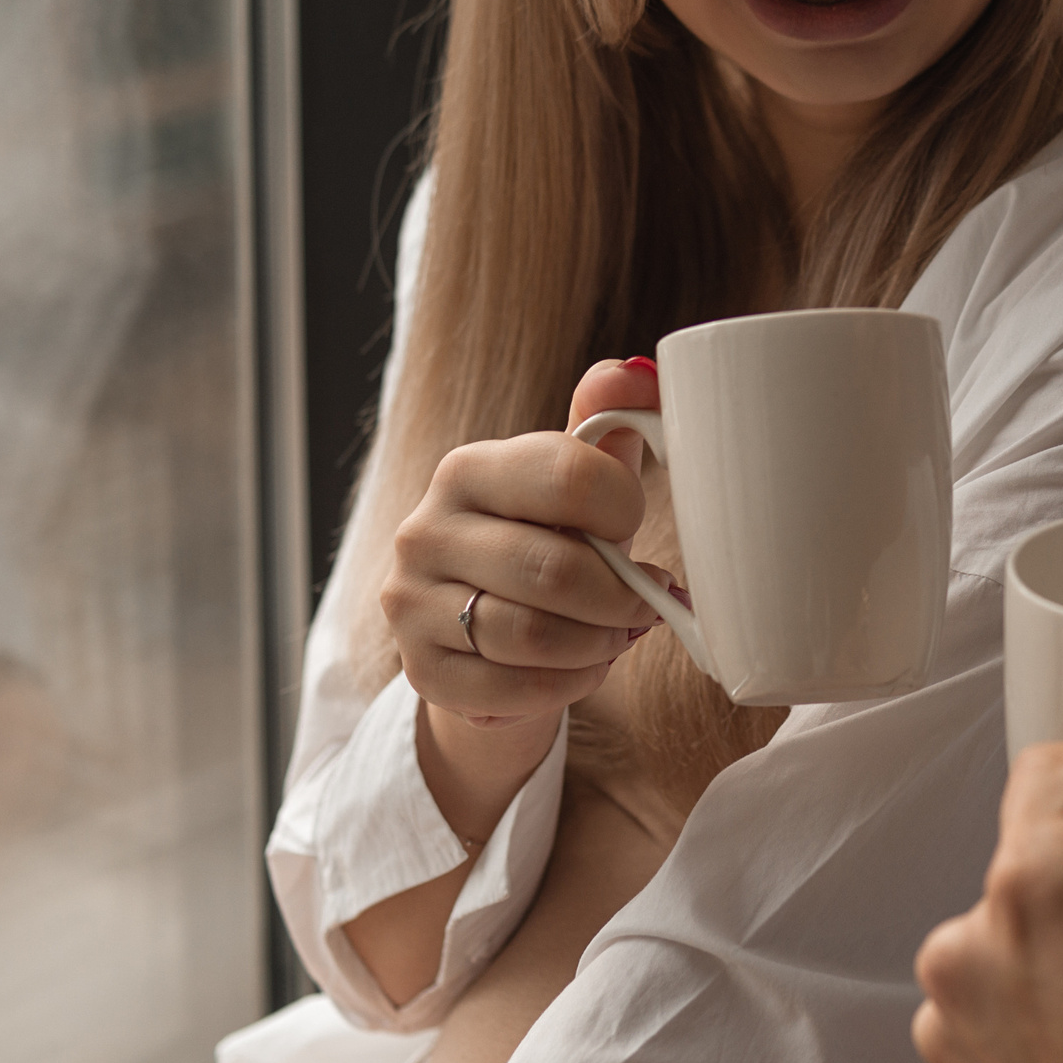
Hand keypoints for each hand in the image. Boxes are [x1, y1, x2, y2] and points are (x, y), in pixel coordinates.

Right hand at [384, 358, 671, 738]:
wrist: (486, 629)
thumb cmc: (550, 540)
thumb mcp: (577, 480)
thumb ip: (608, 421)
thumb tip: (640, 373)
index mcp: (468, 470)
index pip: (568, 476)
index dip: (625, 508)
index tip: (634, 525)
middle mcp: (425, 532)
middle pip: (554, 570)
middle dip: (622, 594)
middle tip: (650, 600)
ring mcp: (412, 605)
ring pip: (534, 636)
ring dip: (600, 643)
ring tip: (621, 632)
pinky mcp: (420, 672)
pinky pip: (513, 690)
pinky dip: (570, 683)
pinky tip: (586, 666)